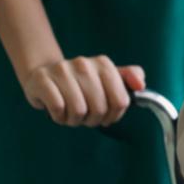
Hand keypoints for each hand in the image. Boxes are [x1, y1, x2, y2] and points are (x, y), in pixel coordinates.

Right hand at [21, 56, 144, 126]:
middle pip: (100, 109)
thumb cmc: (80, 81)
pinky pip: (58, 109)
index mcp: (103, 64)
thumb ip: (129, 77)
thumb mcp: (107, 77)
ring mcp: (62, 70)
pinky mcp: (43, 80)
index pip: (121, 101)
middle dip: (93, 120)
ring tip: (71, 113)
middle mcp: (84, 64)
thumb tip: (141, 85)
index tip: (106, 116)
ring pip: (79, 111)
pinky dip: (59, 117)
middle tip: (85, 116)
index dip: (114, 115)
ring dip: (75, 120)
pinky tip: (58, 111)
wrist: (44, 73)